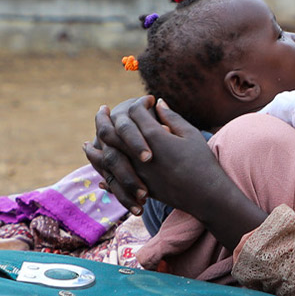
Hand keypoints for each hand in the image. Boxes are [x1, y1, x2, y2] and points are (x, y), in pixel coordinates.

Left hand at [86, 96, 224, 215]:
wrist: (207, 195)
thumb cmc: (202, 162)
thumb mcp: (190, 135)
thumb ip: (171, 118)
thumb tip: (158, 103)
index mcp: (155, 137)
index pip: (135, 113)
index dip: (139, 104)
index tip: (145, 100)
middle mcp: (141, 154)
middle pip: (114, 132)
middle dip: (105, 119)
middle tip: (102, 110)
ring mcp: (138, 172)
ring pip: (108, 158)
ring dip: (95, 150)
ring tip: (87, 144)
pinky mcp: (140, 188)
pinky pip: (114, 181)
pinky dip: (104, 175)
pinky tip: (99, 174)